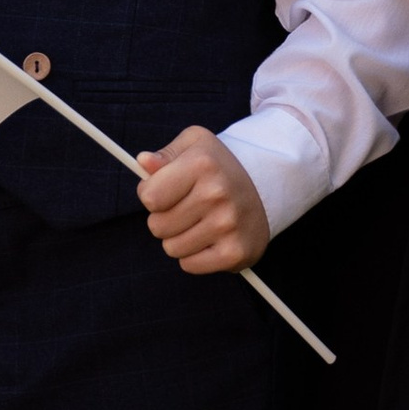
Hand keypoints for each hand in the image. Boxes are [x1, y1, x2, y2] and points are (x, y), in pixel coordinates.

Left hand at [137, 127, 269, 275]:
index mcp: (202, 163)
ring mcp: (228, 225)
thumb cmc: (218, 167)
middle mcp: (217, 194)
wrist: (265, 188)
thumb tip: (143, 162)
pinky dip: (194, 256)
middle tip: (188, 207)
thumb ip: (165, 154)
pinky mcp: (235, 252)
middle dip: (165, 218)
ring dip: (179, 238)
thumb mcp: (194, 145)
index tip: (168, 190)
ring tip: (200, 222)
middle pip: (157, 226)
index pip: (149, 197)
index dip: (152, 195)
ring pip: (171, 248)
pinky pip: (189, 265)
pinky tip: (210, 238)